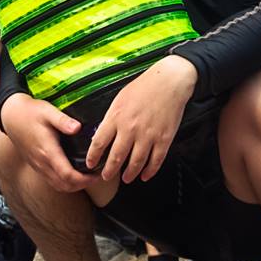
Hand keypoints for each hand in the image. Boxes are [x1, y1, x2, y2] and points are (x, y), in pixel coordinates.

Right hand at [0, 93, 94, 193]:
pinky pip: (52, 181)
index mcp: (47, 151)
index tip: (97, 173)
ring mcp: (38, 166)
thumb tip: (78, 128)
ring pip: (58, 186)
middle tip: (96, 176)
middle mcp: (42, 163)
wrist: (11, 117)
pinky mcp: (36, 166)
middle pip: (65, 185)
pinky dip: (65, 183)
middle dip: (83, 185)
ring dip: (74, 186)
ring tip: (88, 177)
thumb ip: (63, 120)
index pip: (67, 175)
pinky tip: (73, 174)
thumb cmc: (30, 113)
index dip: (85, 179)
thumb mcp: (48, 111)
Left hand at [83, 55, 193, 182]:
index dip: (93, 157)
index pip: (99, 143)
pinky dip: (149, 171)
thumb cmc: (144, 87)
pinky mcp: (164, 139)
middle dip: (109, 171)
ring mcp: (148, 136)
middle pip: (116, 157)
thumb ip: (111, 118)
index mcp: (116, 117)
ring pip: (135, 163)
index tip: (91, 164)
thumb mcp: (119, 99)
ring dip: (129, 174)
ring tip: (126, 178)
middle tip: (106, 177)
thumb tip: (102, 134)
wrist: (169, 81)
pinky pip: (155, 161)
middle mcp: (130, 129)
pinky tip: (145, 175)